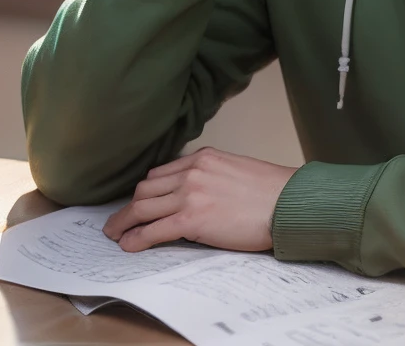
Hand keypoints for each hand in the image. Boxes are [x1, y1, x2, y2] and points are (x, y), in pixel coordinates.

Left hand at [102, 147, 297, 252]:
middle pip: (146, 189)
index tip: (139, 203)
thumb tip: (199, 196)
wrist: (289, 203)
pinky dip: (136, 238)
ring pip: (143, 208)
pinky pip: (154, 230)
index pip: (161, 173)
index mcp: (202, 158)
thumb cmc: (272, 192)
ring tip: (115, 234)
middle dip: (129, 207)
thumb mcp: (237, 170)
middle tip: (119, 220)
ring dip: (124, 222)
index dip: (146, 192)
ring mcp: (190, 194)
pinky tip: (129, 246)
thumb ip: (212, 177)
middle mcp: (191, 171)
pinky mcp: (192, 219)